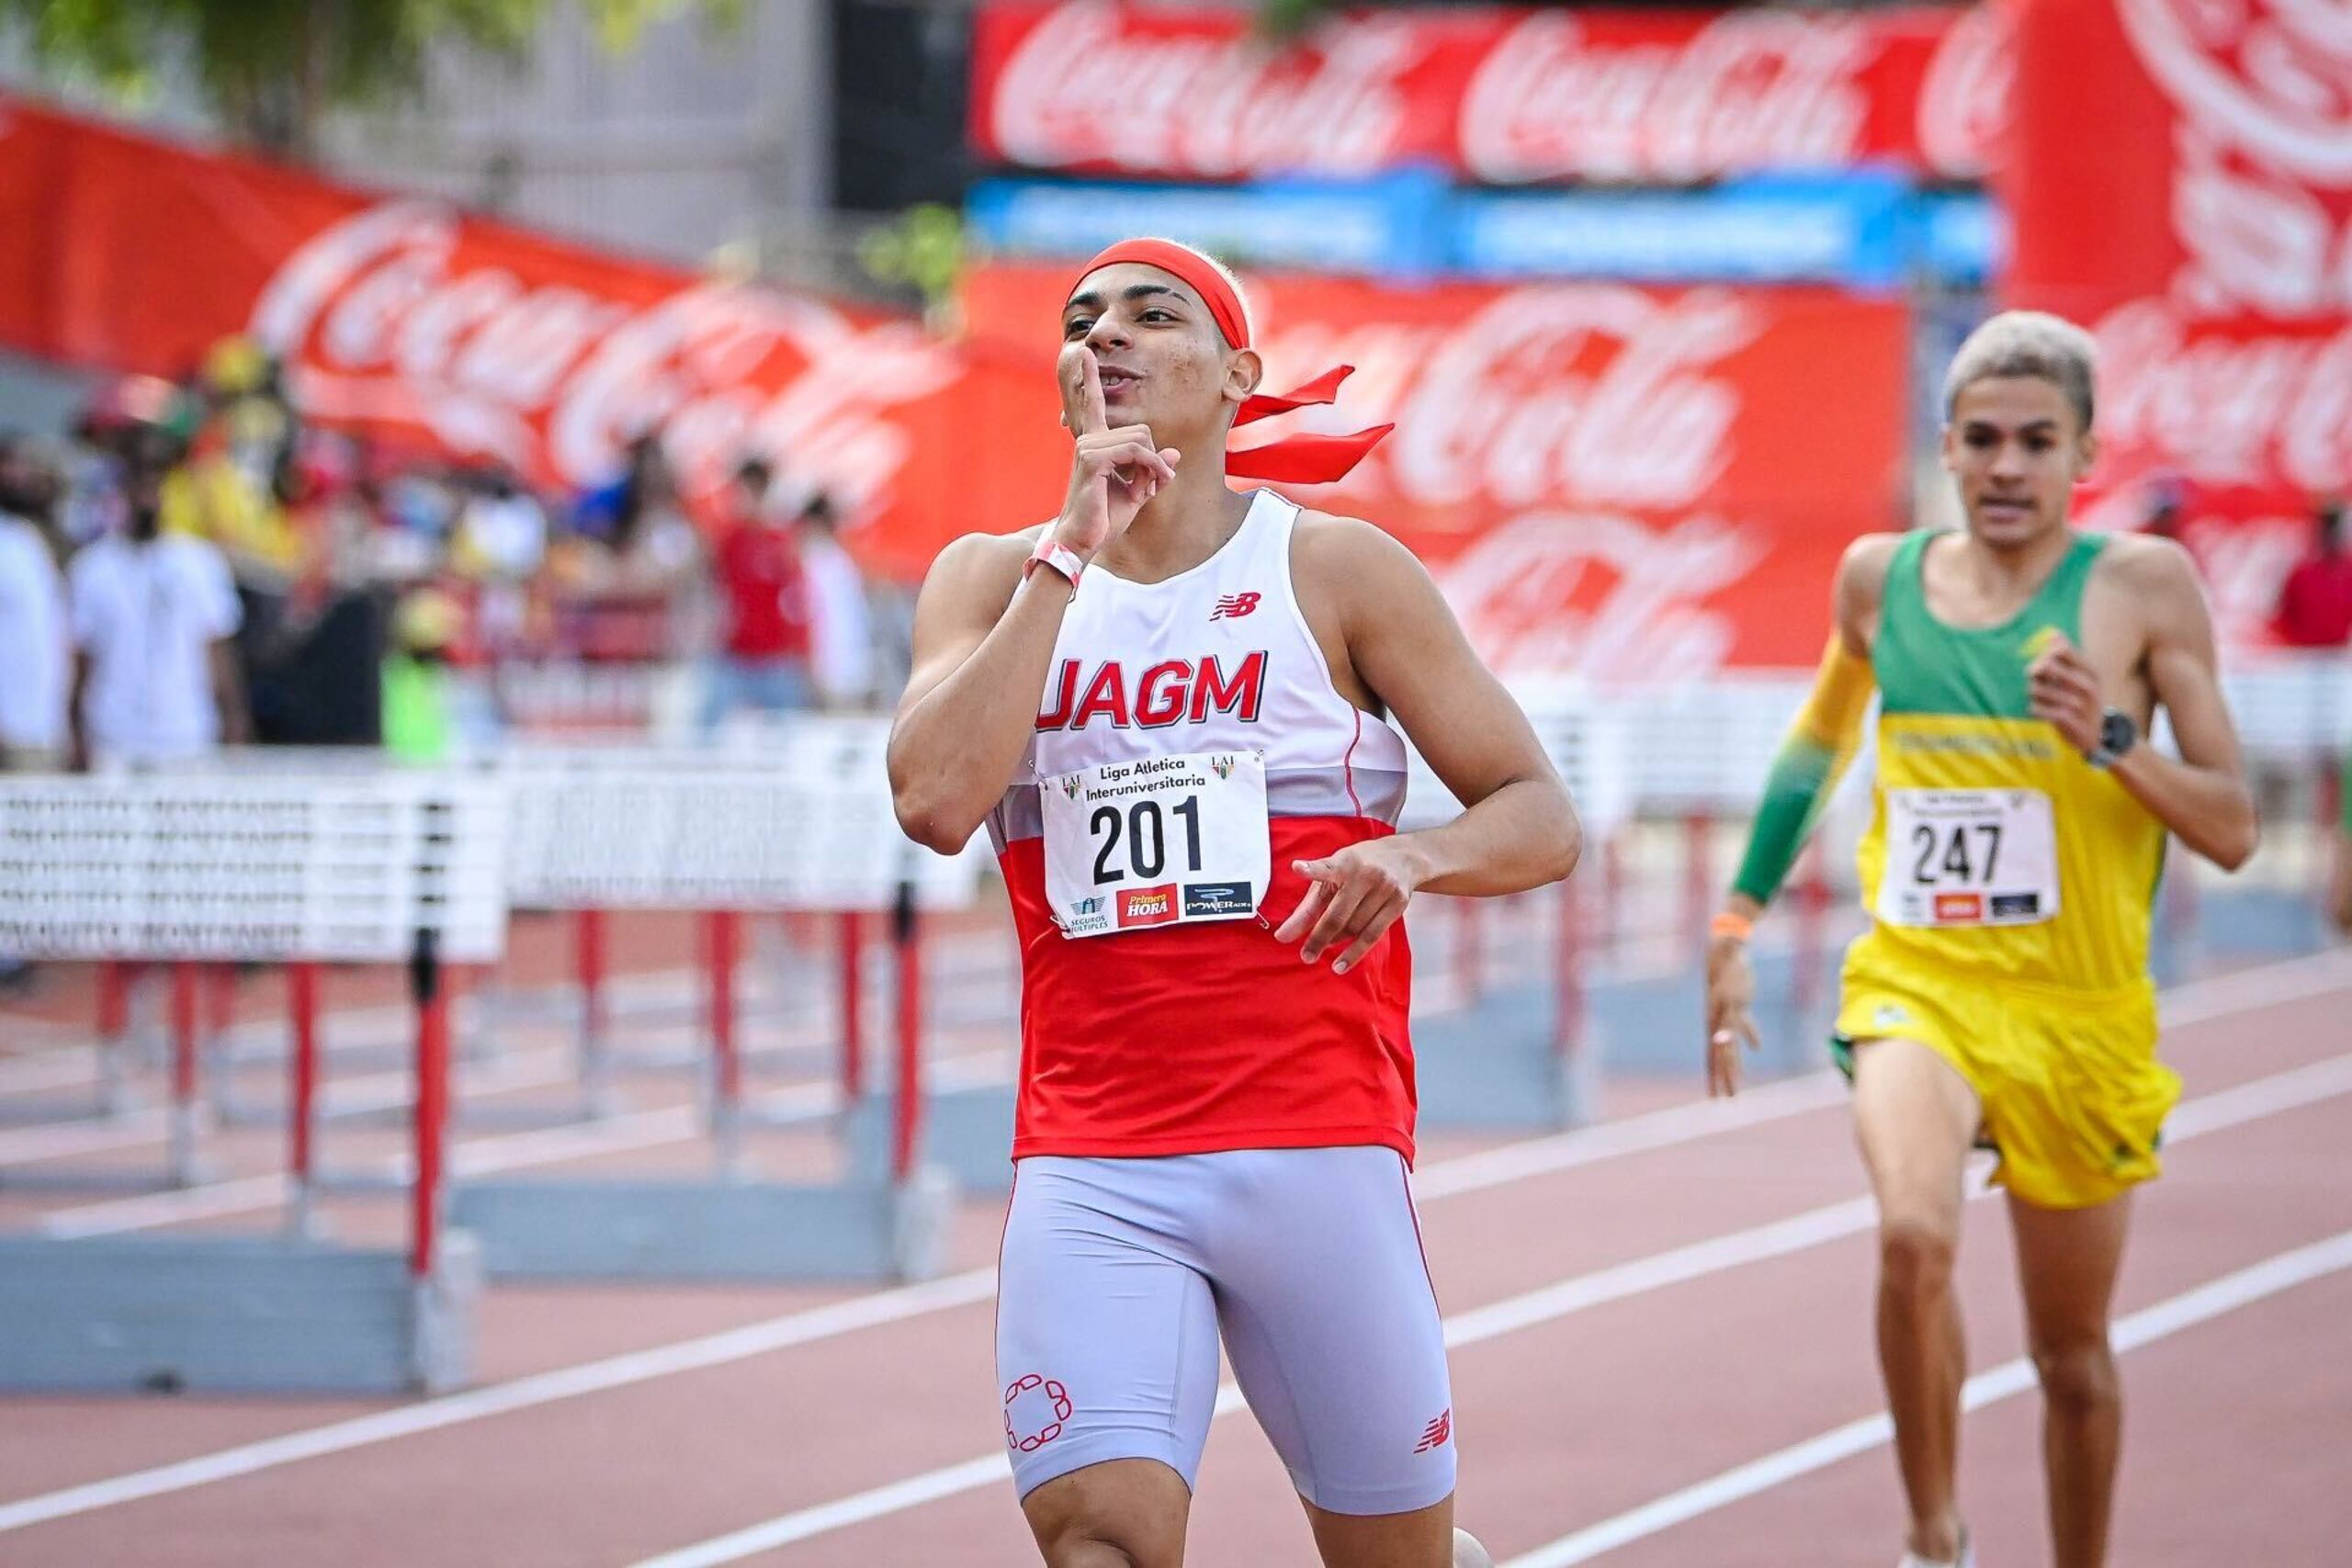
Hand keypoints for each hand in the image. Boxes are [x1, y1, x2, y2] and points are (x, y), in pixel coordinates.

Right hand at [1055, 343, 1178, 561]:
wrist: (1082, 541)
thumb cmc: (1104, 520)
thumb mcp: (1136, 493)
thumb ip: (1153, 472)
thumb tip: (1174, 454)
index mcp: (1094, 444)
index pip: (1092, 404)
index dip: (1090, 379)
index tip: (1085, 354)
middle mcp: (1088, 440)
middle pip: (1141, 430)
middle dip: (1153, 459)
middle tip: (1150, 487)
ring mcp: (1088, 446)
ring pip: (1141, 439)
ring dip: (1154, 468)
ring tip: (1147, 491)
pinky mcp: (1093, 458)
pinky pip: (1137, 452)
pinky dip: (1150, 470)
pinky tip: (1147, 490)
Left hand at [1274, 837, 1430, 974]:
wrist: (1403, 858)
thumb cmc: (1358, 867)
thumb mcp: (1332, 877)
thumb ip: (1309, 905)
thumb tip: (1284, 936)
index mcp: (1345, 862)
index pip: (1326, 867)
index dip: (1311, 869)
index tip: (1297, 868)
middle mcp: (1365, 874)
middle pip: (1338, 914)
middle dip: (1319, 937)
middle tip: (1306, 956)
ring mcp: (1384, 889)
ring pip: (1354, 927)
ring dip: (1335, 940)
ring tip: (1324, 946)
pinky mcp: (1398, 904)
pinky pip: (1372, 935)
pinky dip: (1354, 952)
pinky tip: (1341, 964)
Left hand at [1704, 934, 1760, 1096]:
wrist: (1725, 952)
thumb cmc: (1731, 981)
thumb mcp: (1738, 1008)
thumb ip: (1746, 1028)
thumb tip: (1757, 1048)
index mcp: (1713, 1025)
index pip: (1711, 1056)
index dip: (1713, 1076)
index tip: (1714, 1096)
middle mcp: (1715, 1022)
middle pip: (1718, 1055)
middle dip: (1722, 1078)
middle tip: (1725, 1099)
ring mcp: (1725, 1013)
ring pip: (1727, 1044)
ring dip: (1731, 1065)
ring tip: (1734, 1083)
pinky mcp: (1736, 1002)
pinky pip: (1741, 1021)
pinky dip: (1747, 1033)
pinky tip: (1749, 1046)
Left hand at [2026, 630, 2103, 754]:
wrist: (2098, 736)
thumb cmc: (2084, 701)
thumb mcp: (2083, 678)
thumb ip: (2067, 656)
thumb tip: (2053, 634)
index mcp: (2091, 672)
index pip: (2061, 651)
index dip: (2045, 654)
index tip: (2044, 663)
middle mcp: (2087, 686)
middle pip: (2044, 666)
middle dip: (2034, 673)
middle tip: (2037, 681)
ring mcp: (2078, 704)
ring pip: (2035, 689)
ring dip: (2033, 695)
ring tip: (2042, 700)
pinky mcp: (2067, 721)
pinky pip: (2035, 708)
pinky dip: (2035, 710)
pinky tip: (2043, 712)